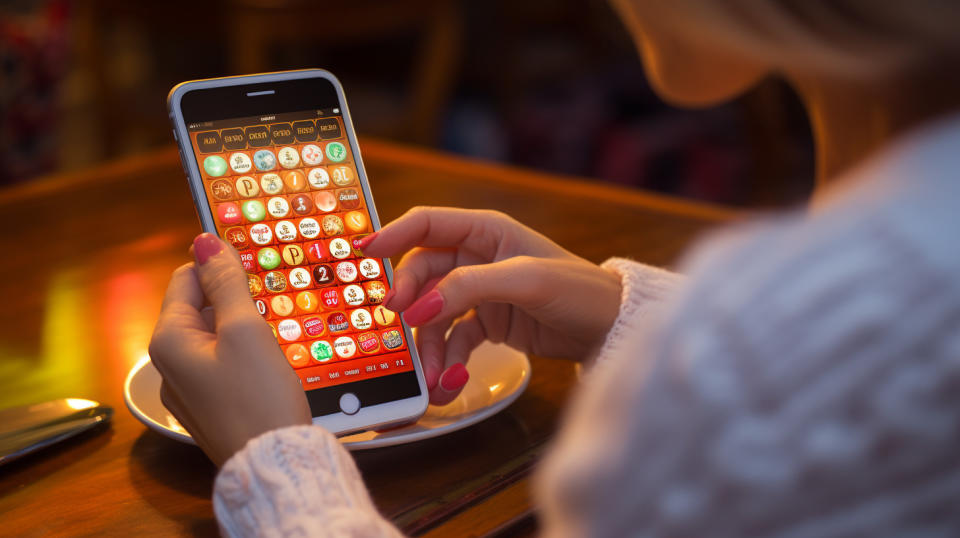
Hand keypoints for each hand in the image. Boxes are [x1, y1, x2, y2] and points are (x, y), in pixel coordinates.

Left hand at [149, 233, 310, 465]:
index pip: (186, 279)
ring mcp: (189, 389)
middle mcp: (169, 365)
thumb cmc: (259, 397)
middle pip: (200, 309)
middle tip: (269, 305)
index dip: (219, 266)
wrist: (275, 464)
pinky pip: (223, 365)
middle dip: (234, 300)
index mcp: (169, 340)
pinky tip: (269, 364)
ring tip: (273, 336)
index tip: (252, 264)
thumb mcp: (245, 330)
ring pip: (215, 338)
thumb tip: (205, 242)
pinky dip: (245, 355)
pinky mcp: (210, 406)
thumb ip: (226, 283)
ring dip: (242, 328)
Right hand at [360, 207, 622, 404]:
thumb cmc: (579, 291)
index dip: (392, 235)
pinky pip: (453, 339)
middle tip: (400, 326)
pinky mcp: (488, 323)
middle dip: (410, 303)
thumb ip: (469, 289)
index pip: (427, 225)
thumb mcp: (525, 281)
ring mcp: (480, 293)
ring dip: (427, 344)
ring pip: (434, 313)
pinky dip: (447, 359)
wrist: (610, 330)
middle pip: (422, 275)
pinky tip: (449, 380)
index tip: (363, 252)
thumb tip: (419, 308)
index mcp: (486, 232)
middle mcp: (478, 258)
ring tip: (430, 374)